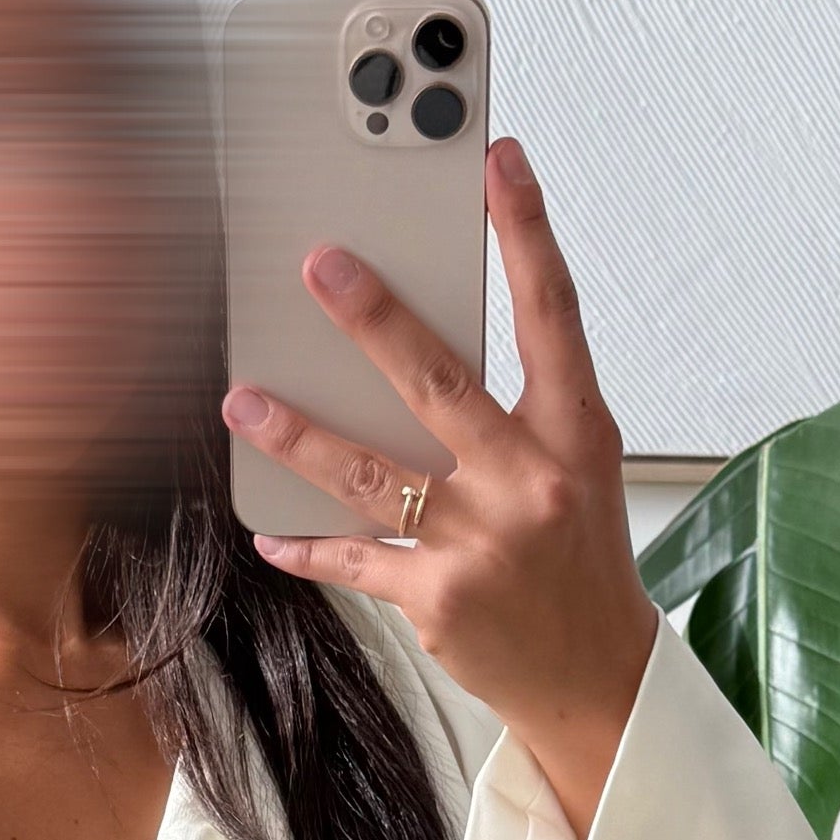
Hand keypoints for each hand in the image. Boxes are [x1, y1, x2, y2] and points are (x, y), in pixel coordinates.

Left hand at [222, 136, 656, 839]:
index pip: (553, 313)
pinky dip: (305, 545)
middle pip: (441, 382)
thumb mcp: (573, 467)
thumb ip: (515, 407)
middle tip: (320, 265)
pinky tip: (267, 530)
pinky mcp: (438, 599)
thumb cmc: (578, 561)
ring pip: (371, 471)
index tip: (498, 161)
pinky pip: (353, 558)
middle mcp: (530, 480)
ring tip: (241, 396)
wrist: (598, 679)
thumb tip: (417, 344)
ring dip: (297, 433)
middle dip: (375, 319)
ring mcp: (481, 542)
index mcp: (573, 432)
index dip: (527, 230)